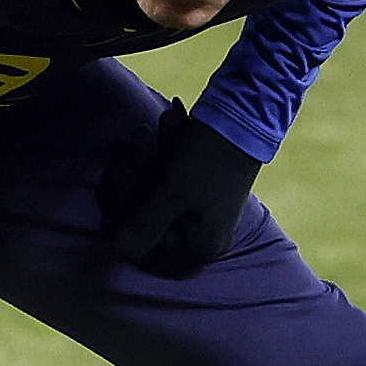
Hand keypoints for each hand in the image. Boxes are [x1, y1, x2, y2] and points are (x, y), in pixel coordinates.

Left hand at [100, 100, 262, 276]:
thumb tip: (119, 250)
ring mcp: (200, 213)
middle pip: (147, 213)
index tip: (119, 164)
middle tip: (139, 135)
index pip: (143, 235)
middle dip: (137, 171)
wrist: (246, 115)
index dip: (123, 201)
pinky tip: (171, 125)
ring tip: (159, 125)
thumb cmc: (209, 157)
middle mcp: (200, 236)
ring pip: (155, 192)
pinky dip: (164, 153)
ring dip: (149, 156)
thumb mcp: (171, 191)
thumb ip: (143, 223)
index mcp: (197, 245)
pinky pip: (169, 178)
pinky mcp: (199, 189)